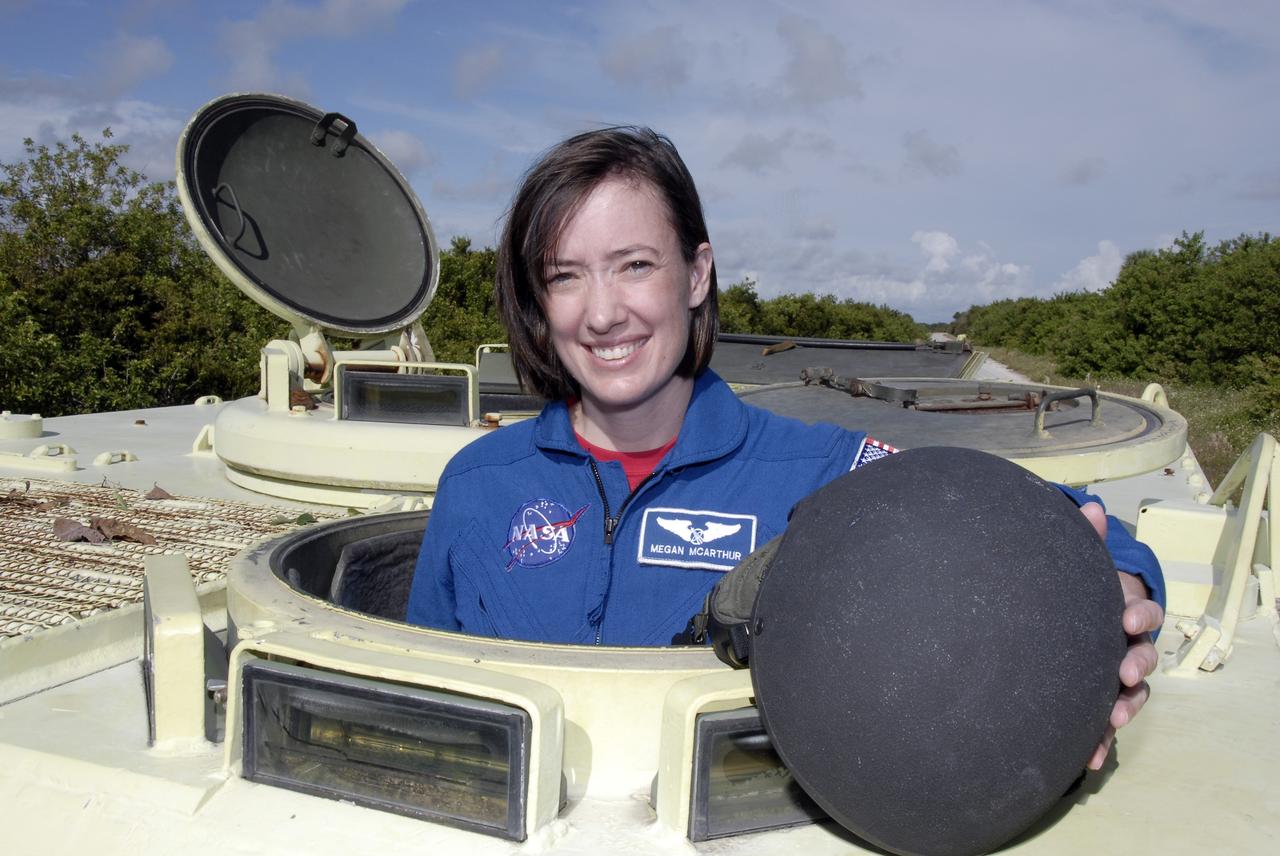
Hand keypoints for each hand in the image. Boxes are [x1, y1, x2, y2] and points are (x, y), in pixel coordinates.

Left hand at [1078, 502, 1163, 769]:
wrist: (1060, 621)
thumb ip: (1085, 541)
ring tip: (1113, 719)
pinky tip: (1087, 759)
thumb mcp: (1080, 569)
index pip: (1144, 613)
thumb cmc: (1075, 594)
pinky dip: (1098, 741)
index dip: (1139, 615)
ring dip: (1125, 706)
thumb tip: (1090, 507)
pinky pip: (1103, 725)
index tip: (1126, 618)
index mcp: (1125, 613)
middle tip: (1122, 671)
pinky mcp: (1099, 704)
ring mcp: (1116, 678)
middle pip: (1143, 657)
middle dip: (1136, 665)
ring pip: (1132, 695)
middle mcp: (1128, 647)